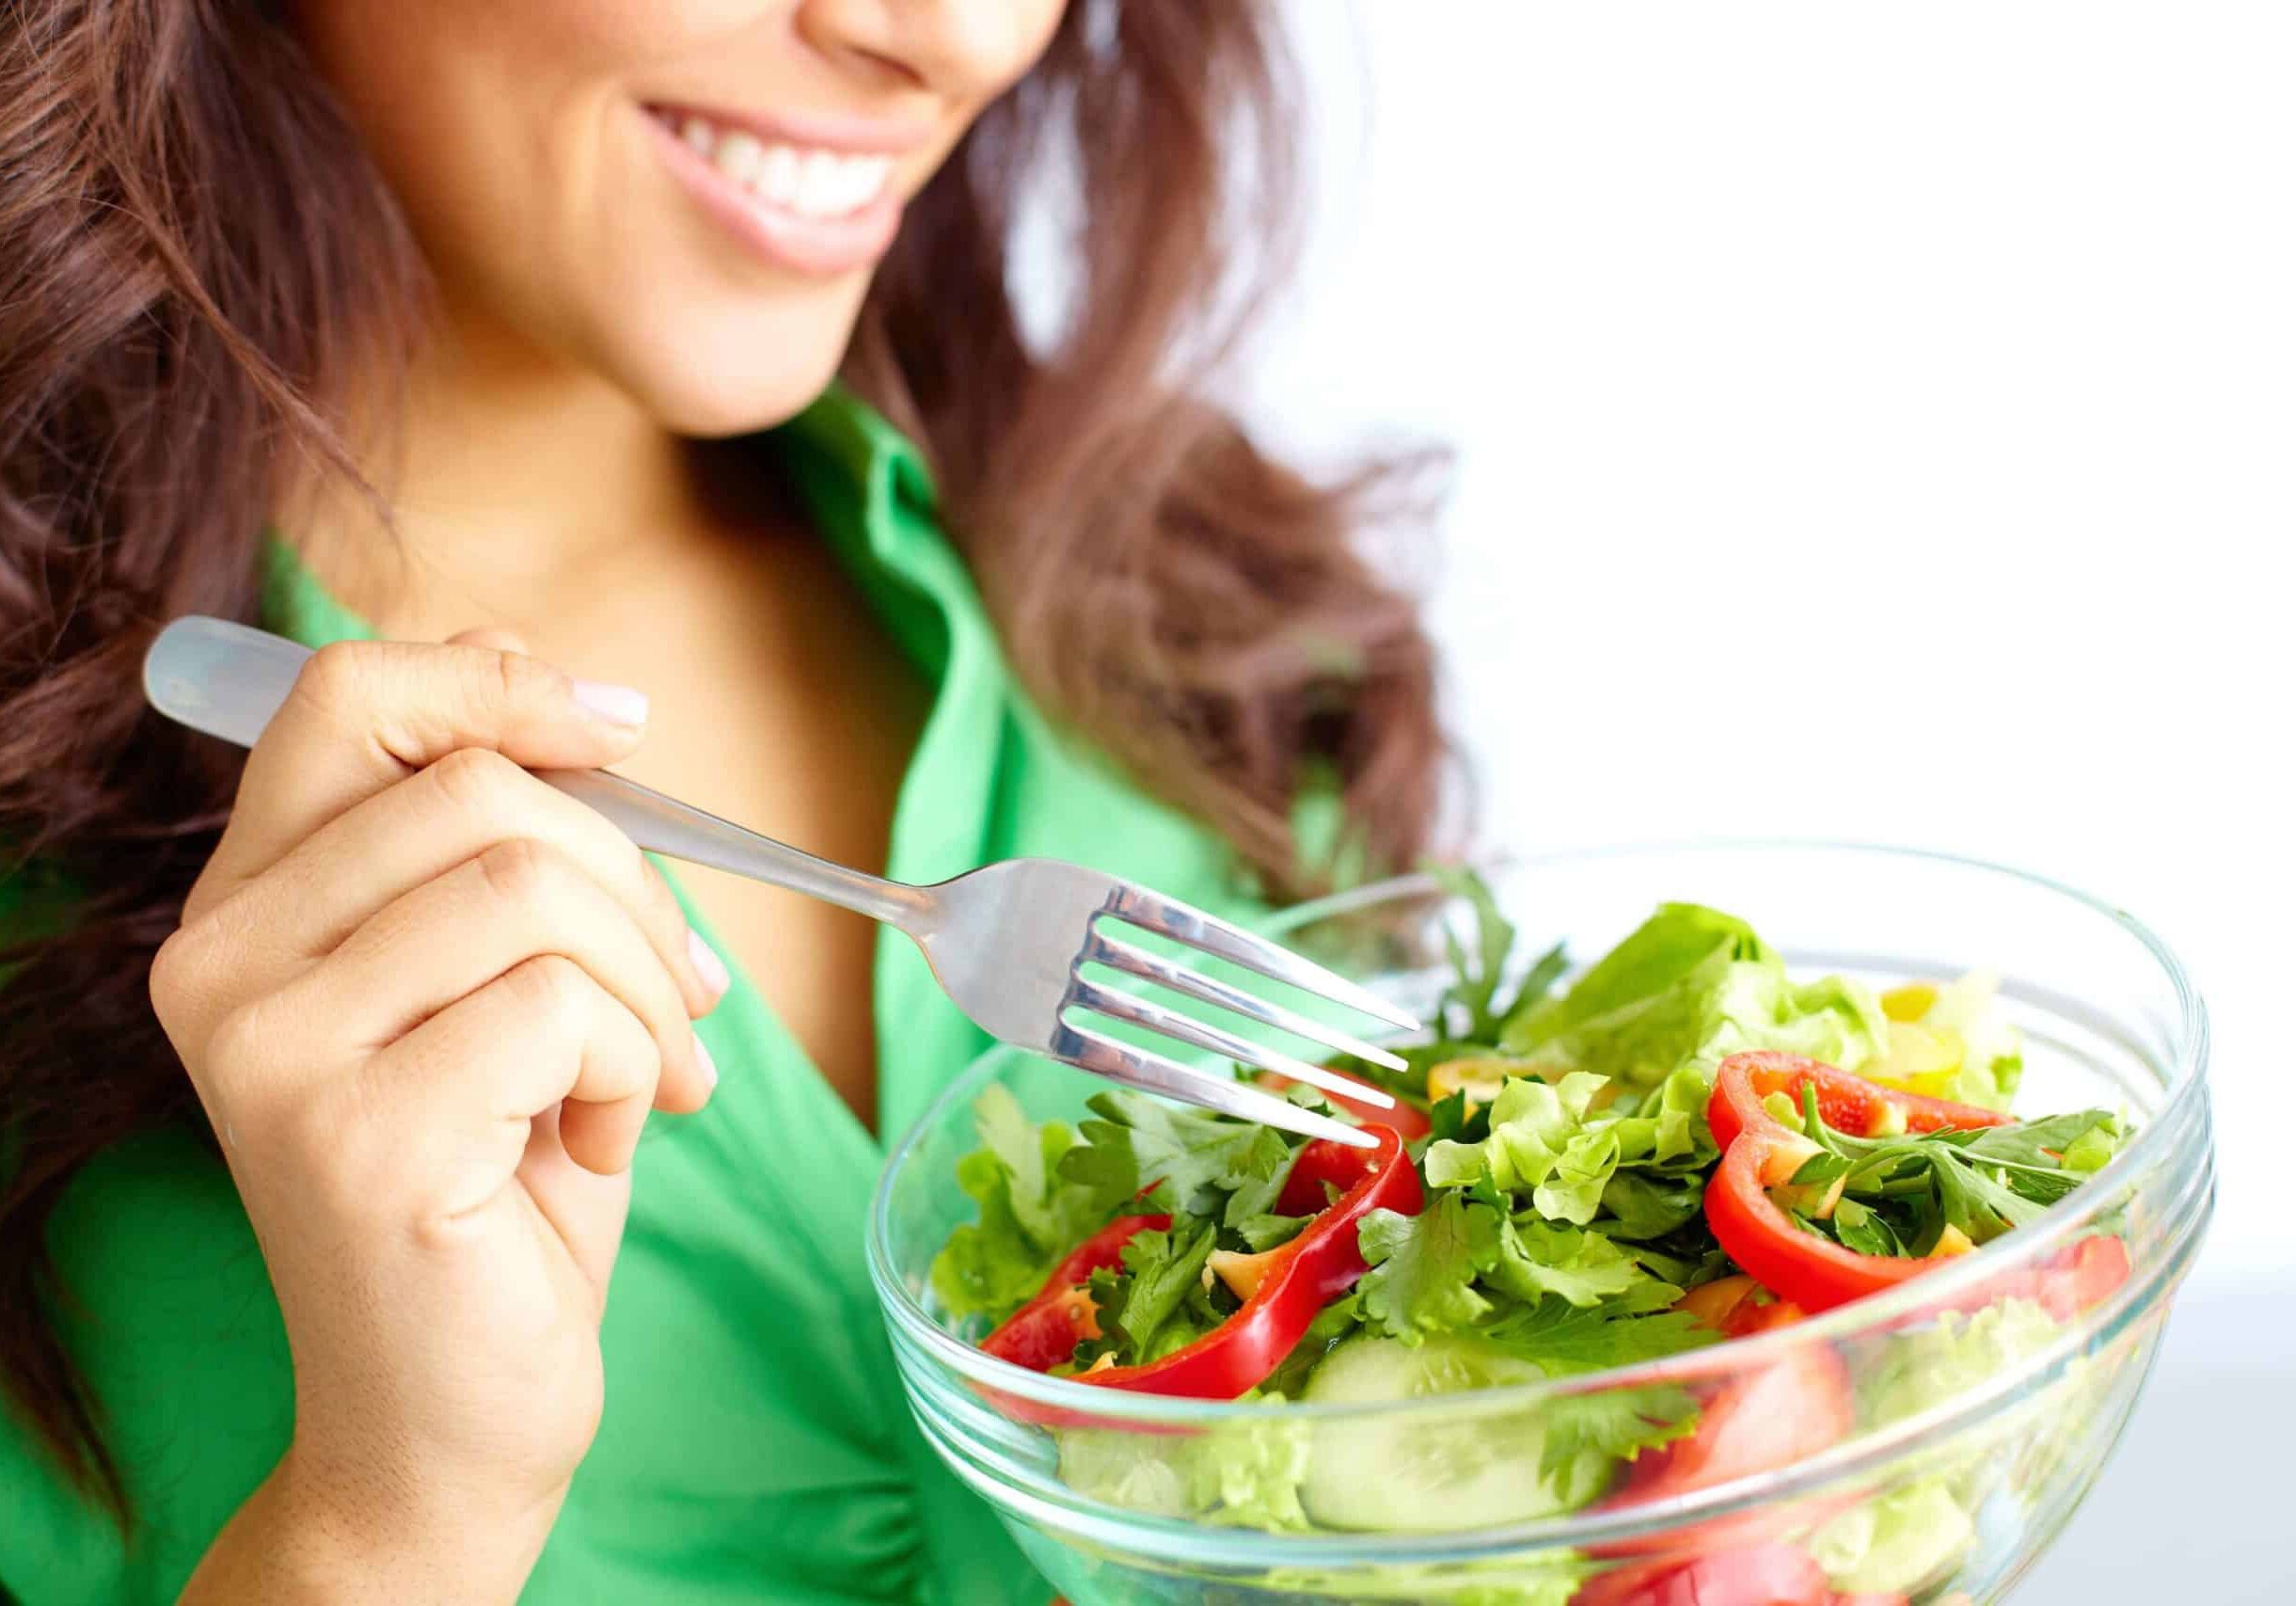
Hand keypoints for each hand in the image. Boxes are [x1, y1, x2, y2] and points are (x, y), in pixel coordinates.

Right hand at [154, 632, 725, 1598]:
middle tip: (677, 996)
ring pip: (535, 887)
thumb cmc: (498, 1186)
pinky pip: (566, 1007)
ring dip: (645, 988)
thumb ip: (491, 839)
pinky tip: (603, 1146)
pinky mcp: (357, 1135)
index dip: (501, 682)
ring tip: (642, 1083)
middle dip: (632, 881)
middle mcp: (223, 966)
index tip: (619, 730)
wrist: (453, 1414)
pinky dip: (635, 1069)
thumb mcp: (497, 984)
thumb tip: (534, 666)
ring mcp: (275, 1051)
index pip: (351, 698)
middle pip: (480, 788)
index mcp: (251, 908)